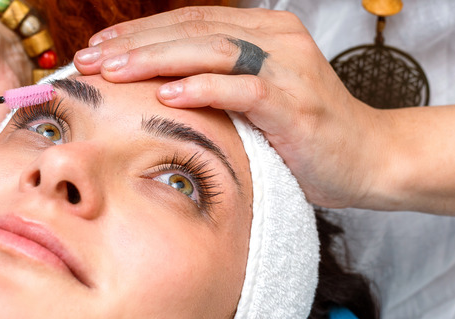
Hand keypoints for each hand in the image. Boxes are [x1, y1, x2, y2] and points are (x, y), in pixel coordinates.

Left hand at [74, 7, 384, 208]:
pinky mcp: (295, 103)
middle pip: (191, 30)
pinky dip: (202, 89)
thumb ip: (216, 82)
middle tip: (86, 61)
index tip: (94, 49)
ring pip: (209, 50)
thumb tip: (154, 88)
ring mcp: (287, 68)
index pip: (188, 23)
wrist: (368, 159)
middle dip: (133, 44)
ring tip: (111, 72)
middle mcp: (275, 38)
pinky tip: (166, 96)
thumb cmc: (303, 134)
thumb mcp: (254, 99)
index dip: (137, 33)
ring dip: (154, 60)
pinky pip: (241, 89)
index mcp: (262, 31)